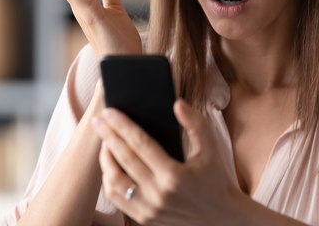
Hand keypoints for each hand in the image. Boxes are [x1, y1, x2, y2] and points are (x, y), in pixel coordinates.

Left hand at [91, 100, 241, 225]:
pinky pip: (117, 198)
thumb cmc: (215, 178)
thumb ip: (196, 123)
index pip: (140, 144)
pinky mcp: (144, 218)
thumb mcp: (212, 149)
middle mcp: (159, 194)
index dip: (122, 125)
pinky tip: (111, 165)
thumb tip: (177, 103)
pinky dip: (109, 179)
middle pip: (123, 159)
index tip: (109, 111)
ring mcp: (149, 209)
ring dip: (105, 159)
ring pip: (114, 181)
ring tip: (105, 142)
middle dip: (107, 136)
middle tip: (98, 120)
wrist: (220, 217)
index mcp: (175, 175)